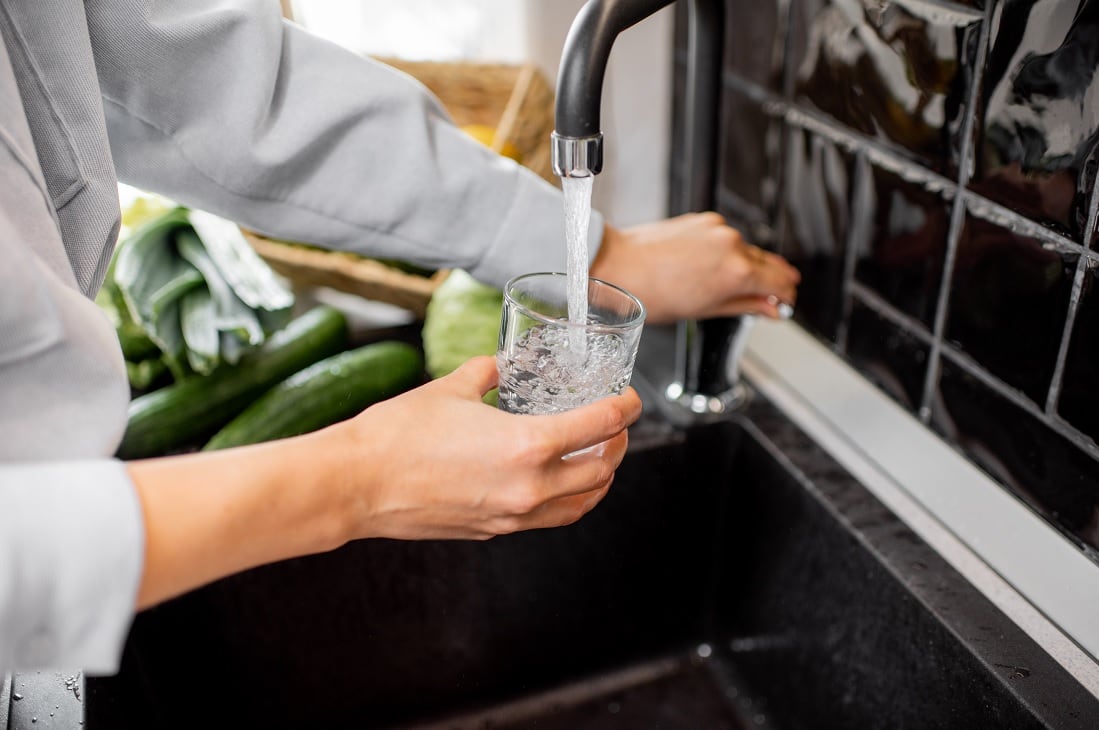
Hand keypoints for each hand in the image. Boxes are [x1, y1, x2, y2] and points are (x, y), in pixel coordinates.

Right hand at [128, 356, 641, 608]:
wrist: (356, 485)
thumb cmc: (396, 434)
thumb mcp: (451, 388)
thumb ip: (487, 373)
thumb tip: (500, 365)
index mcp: (525, 446)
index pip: (598, 426)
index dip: (623, 408)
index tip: (630, 397)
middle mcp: (528, 488)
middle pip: (601, 470)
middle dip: (618, 444)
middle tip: (616, 424)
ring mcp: (512, 515)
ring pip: (581, 504)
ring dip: (599, 479)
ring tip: (599, 457)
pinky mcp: (493, 530)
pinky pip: (549, 519)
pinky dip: (568, 501)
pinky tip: (559, 484)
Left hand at [589, 212, 800, 324]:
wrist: (620, 266)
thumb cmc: (653, 292)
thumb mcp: (705, 310)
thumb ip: (745, 306)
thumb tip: (769, 308)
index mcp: (737, 271)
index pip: (780, 282)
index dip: (786, 295)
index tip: (785, 302)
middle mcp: (732, 244)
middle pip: (768, 263)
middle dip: (773, 280)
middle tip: (772, 296)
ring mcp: (718, 229)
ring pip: (746, 249)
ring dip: (749, 265)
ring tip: (737, 285)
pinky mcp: (704, 220)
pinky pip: (726, 237)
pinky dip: (728, 251)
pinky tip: (716, 266)